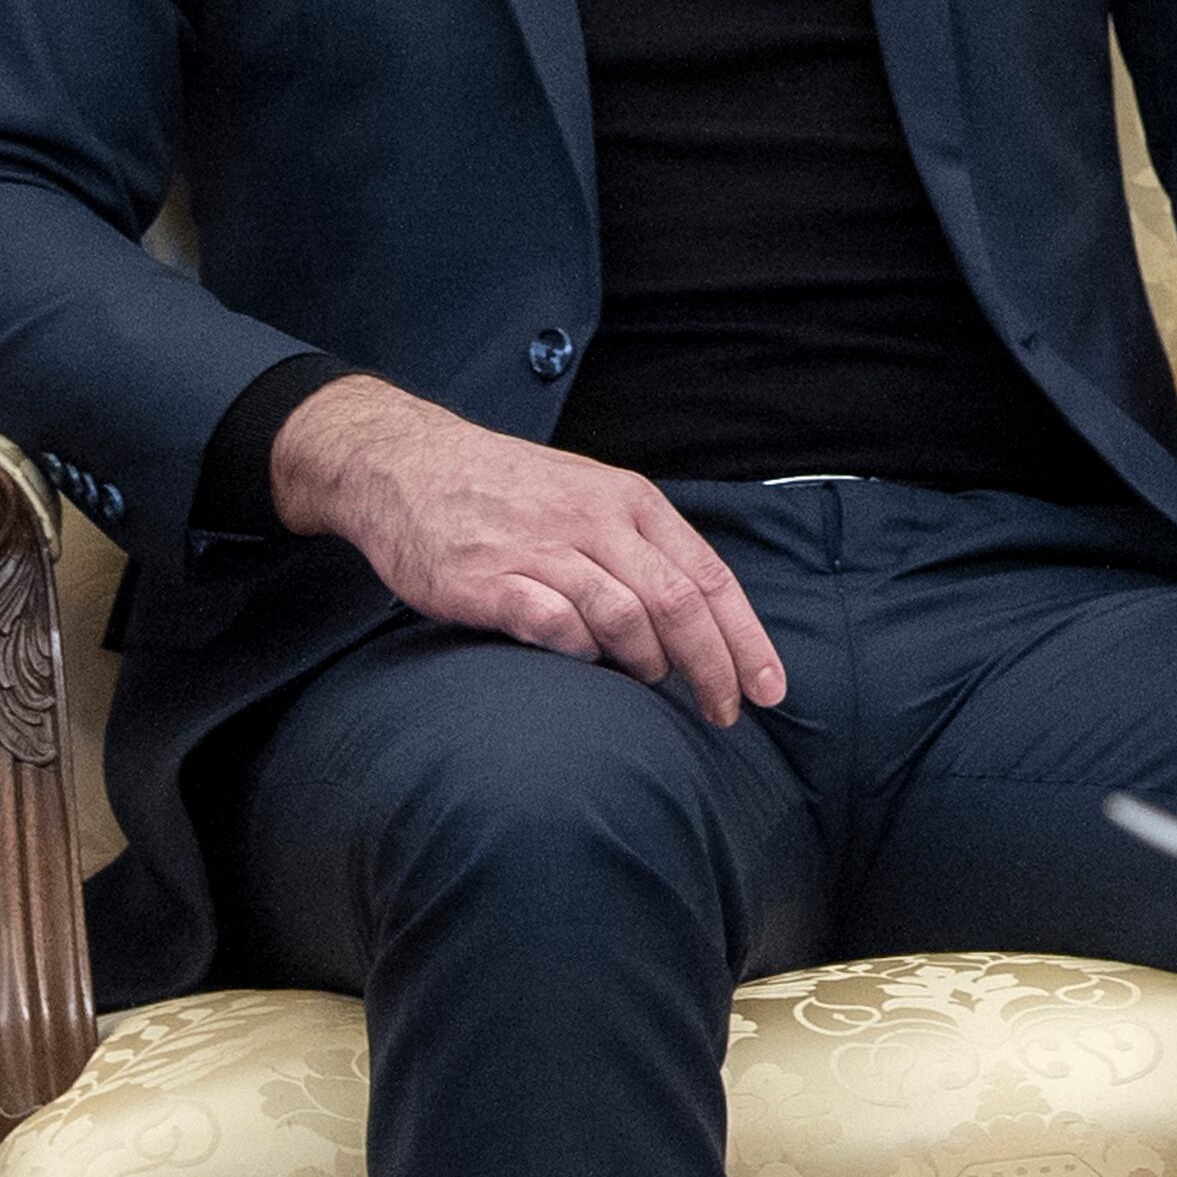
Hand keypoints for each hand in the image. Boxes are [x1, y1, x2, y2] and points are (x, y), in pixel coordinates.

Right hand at [273, 374, 785, 726]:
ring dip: (648, 662)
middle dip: (714, 667)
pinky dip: (578, 653)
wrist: (406, 463)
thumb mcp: (592, 496)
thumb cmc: (511, 492)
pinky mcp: (487, 580)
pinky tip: (583, 664)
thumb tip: (702, 622)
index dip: (747, 639)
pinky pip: (552, 624)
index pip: (710, 577)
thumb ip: (645, 550)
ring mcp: (539, 550)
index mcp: (631, 502)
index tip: (770, 690)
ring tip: (650, 684)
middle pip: (678, 604)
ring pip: (623, 615)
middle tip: (727, 713)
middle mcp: (594, 522)